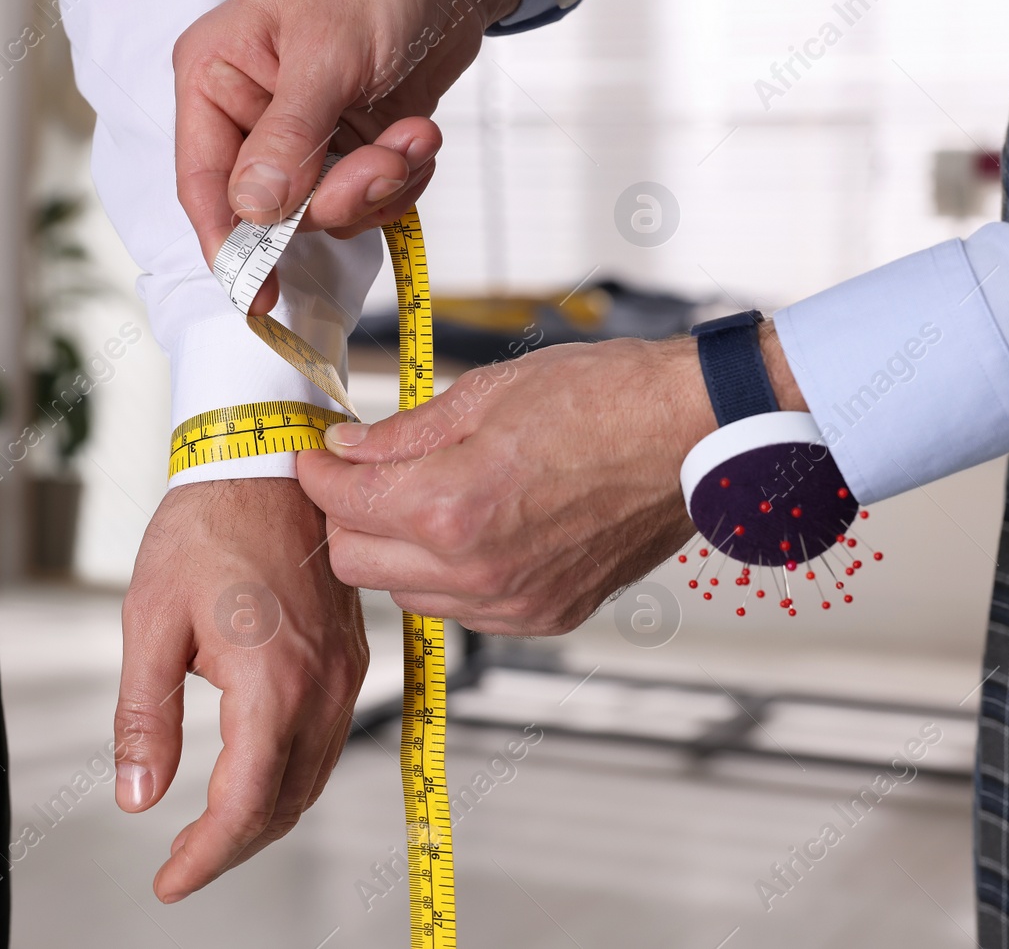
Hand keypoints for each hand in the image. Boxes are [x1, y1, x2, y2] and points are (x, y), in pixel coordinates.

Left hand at [113, 478, 366, 902]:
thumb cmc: (209, 525)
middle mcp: (321, 683)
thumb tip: (138, 793)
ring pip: (313, 777)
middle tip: (182, 863)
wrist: (265, 462)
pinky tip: (257, 776)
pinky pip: (328, 740)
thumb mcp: (150, 621)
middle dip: (233, 846)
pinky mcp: (348, 656)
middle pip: (286, 803)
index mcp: (272, 680)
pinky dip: (292, 776)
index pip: (246, 803)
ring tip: (212, 831)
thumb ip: (146, 716)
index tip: (170, 879)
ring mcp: (342, 671)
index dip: (206, 856)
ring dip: (265, 816)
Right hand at [173, 0, 526, 312]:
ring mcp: (305, 136)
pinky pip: (368, 199)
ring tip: (412, 136)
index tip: (260, 296)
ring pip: (327, 212)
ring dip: (380, 186)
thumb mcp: (327, 55)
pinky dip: (401, 181)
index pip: (203, 183)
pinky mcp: (352, 146)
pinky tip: (420, 136)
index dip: (230, 245)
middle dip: (339, 198)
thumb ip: (288, 139)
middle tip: (384, 162)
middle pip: (275, 211)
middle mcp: (252, 115)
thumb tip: (253, 211)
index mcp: (216, 80)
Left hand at [296, 338, 714, 632]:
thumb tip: (349, 449)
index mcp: (451, 506)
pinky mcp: (545, 617)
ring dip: (395, 552)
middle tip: (364, 476)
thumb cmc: (605, 400)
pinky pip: (461, 610)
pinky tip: (474, 530)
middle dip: (347, 517)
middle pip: (355, 564)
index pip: (340, 504)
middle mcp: (476, 569)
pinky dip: (448, 576)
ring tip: (424, 500)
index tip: (319, 454)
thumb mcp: (486, 392)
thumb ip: (403, 433)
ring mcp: (513, 603)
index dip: (317, 471)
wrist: (691, 435)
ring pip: (403, 595)